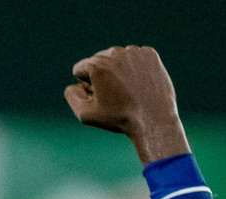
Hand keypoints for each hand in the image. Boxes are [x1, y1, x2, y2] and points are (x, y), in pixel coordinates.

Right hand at [64, 45, 189, 162]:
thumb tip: (74, 84)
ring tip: (129, 91)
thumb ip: (72, 96)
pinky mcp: (149, 54)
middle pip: (99, 61)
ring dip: (119, 71)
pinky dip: (136, 69)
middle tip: (116, 96)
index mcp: (97, 65)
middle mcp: (115, 53)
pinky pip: (135, 58)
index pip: (80, 69)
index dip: (87, 86)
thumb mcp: (86, 114)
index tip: (100, 98)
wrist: (154, 120)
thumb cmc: (119, 119)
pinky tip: (140, 84)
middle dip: (102, 76)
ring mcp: (134, 51)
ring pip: (117, 59)